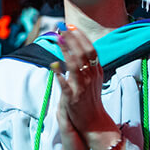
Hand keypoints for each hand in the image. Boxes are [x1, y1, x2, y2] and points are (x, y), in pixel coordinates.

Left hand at [52, 26, 118, 149]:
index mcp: (96, 72)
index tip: (71, 26)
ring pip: (75, 66)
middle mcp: (91, 78)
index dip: (81, 37)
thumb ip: (87, 66)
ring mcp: (83, 88)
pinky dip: (60, 76)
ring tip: (58, 39)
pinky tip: (53, 66)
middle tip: (62, 28)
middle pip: (82, 53)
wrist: (95, 123)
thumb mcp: (93, 80)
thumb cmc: (91, 100)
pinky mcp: (73, 99)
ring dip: (66, 51)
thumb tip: (79, 49)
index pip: (90, 49)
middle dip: (72, 39)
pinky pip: (66, 86)